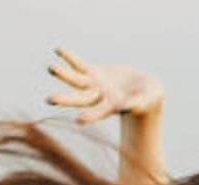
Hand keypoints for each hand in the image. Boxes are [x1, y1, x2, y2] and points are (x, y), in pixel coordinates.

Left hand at [46, 46, 165, 124]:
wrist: (144, 89)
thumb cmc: (149, 98)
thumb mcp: (146, 99)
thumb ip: (136, 103)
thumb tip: (126, 105)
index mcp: (112, 107)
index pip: (100, 113)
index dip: (92, 116)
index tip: (80, 120)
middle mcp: (99, 98)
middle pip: (80, 99)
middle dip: (65, 99)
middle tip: (49, 99)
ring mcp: (94, 85)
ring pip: (75, 81)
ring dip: (63, 75)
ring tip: (50, 68)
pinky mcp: (93, 73)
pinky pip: (78, 65)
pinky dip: (69, 58)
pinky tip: (58, 49)